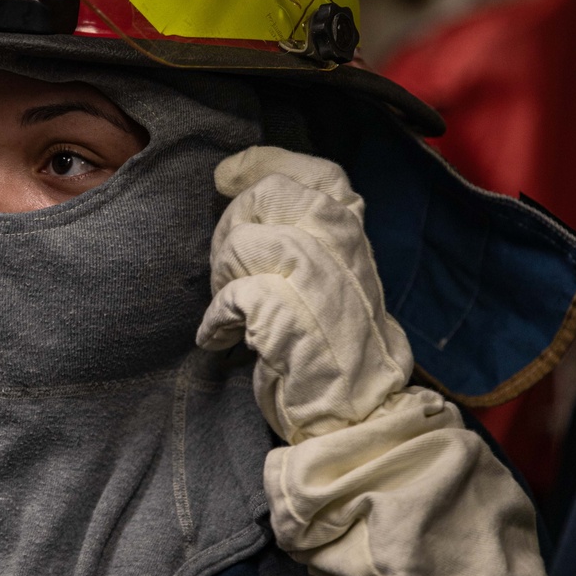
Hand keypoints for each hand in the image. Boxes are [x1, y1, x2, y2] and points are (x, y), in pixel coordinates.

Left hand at [197, 146, 412, 442]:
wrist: (358, 413)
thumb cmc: (333, 346)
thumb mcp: (331, 278)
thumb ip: (305, 234)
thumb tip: (239, 185)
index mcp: (354, 233)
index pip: (319, 172)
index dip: (267, 162)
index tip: (227, 175)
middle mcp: (343, 246)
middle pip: (267, 197)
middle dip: (232, 230)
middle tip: (229, 274)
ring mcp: (321, 278)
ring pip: (243, 243)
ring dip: (222, 278)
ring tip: (231, 311)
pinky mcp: (291, 315)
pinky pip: (234, 296)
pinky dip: (217, 318)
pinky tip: (219, 338)